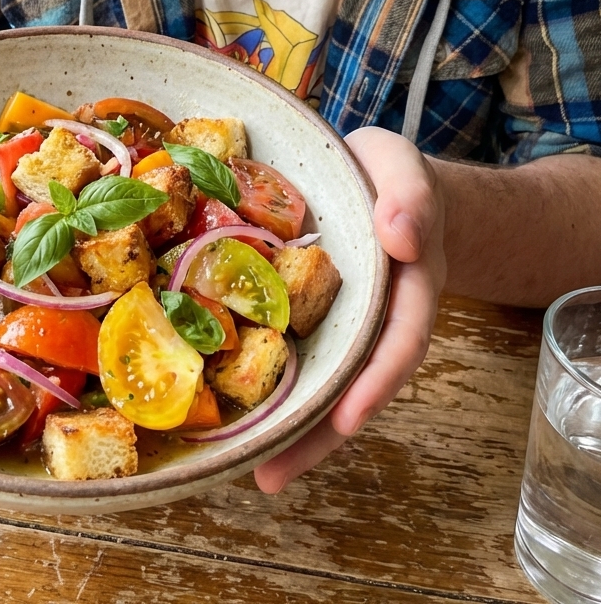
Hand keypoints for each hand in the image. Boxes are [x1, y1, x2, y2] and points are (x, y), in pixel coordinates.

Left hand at [253, 125, 445, 492]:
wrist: (372, 180)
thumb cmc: (388, 176)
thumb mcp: (403, 169)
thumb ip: (411, 197)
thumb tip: (401, 236)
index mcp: (407, 288)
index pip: (400, 342)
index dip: (376, 383)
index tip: (347, 419)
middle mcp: (374, 319)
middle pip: (355, 385)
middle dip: (319, 436)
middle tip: (274, 474)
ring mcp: (338, 325)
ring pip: (320, 383)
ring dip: (291, 430)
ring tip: (250, 469)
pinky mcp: (303, 317)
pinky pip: (288, 355)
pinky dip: (267, 387)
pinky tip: (231, 414)